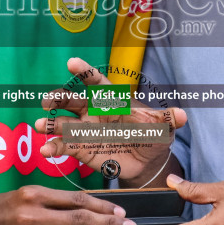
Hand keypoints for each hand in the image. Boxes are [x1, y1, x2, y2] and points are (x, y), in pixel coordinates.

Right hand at [35, 57, 186, 186]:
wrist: (146, 161)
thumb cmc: (152, 135)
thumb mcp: (162, 127)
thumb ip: (168, 119)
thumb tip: (183, 115)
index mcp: (112, 100)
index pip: (97, 82)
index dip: (85, 72)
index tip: (72, 63)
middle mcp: (93, 111)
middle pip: (72, 100)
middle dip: (59, 97)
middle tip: (47, 100)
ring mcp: (84, 129)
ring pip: (63, 122)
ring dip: (51, 123)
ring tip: (41, 125)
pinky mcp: (80, 148)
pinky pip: (64, 145)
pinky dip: (53, 147)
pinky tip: (46, 150)